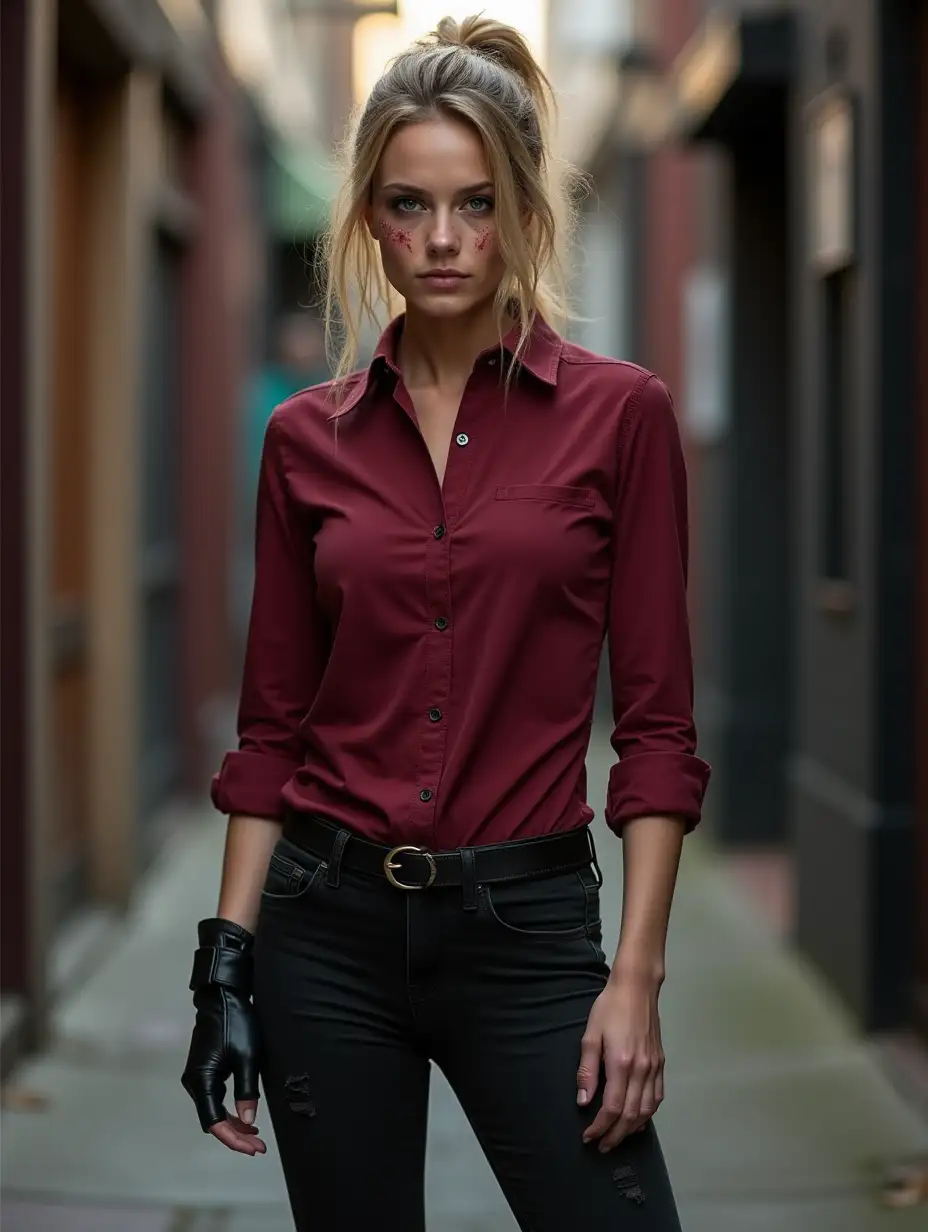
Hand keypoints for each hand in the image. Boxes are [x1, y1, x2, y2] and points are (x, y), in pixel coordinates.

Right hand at [181, 918, 266, 1156]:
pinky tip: (245, 1116)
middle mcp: (194, 1082)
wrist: (223, 996)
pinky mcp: (204, 1070)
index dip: (233, 1139)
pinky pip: (215, 1098)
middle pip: (212, 1119)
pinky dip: (229, 1110)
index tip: (254, 1148)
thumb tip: (248, 1121)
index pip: (214, 1122)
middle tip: (260, 1146)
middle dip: (235, 1135)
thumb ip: (247, 1091)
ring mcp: (197, 1076)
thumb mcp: (248, 1057)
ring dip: (233, 1124)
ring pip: (214, 1110)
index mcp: (202, 1080)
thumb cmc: (236, 1023)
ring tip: (256, 1136)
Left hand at [576, 968, 664, 1151]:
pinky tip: (637, 1120)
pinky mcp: (660, 1063)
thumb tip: (584, 1101)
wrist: (636, 988)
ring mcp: (654, 1067)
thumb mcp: (590, 1035)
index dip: (600, 1127)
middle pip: (630, 1115)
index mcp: (621, 1064)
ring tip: (617, 1137)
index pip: (612, 1107)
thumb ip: (587, 1070)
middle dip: (615, 1135)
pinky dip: (647, 1114)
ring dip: (632, 1129)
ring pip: (646, 1110)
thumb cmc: (609, 1008)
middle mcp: (641, 1070)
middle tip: (601, 1145)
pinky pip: (657, 1098)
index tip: (588, 1136)